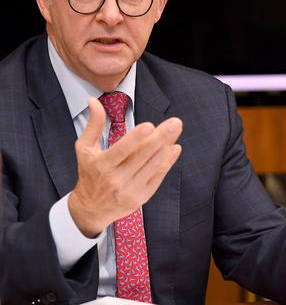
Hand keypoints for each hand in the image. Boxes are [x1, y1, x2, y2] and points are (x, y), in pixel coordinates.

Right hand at [68, 97, 182, 236]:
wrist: (91, 209)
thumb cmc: (89, 173)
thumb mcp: (84, 149)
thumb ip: (93, 125)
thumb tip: (93, 101)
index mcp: (102, 165)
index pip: (121, 150)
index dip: (136, 138)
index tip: (150, 125)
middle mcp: (116, 179)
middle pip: (143, 155)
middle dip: (161, 137)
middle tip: (175, 122)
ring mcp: (131, 189)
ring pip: (153, 165)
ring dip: (167, 146)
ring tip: (176, 130)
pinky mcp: (142, 197)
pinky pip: (158, 177)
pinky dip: (168, 162)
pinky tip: (175, 148)